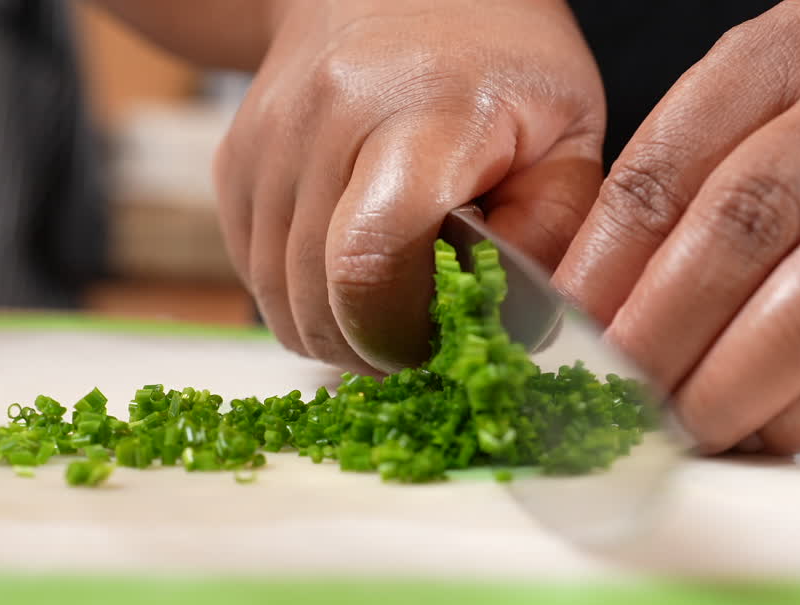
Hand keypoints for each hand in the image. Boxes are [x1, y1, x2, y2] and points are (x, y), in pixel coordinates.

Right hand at [212, 0, 603, 373]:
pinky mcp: (234, 164)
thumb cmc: (500, 62)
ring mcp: (266, 144)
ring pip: (279, 303)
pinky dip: (304, 298)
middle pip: (316, 301)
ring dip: (337, 330)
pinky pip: (256, 276)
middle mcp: (323, 125)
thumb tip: (511, 331)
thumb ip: (550, 235)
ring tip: (394, 298)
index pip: (369, 261)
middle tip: (425, 335)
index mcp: (422, 116)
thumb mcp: (565, 134)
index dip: (397, 333)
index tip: (441, 341)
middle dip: (373, 348)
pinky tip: (353, 264)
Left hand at [554, 0, 799, 453]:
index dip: (603, 267)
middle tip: (619, 398)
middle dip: (665, 327)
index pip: (667, 163)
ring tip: (685, 428)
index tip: (562, 342)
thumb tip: (572, 324)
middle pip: (744, 218)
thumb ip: (672, 215)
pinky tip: (766, 432)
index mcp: (786, 50)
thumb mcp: (754, 149)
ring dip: (738, 376)